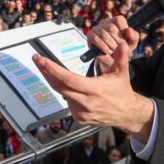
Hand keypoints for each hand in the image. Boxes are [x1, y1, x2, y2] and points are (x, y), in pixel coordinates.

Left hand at [32, 30, 153, 139]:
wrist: (126, 113)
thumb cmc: (121, 91)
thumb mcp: (121, 73)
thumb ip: (120, 58)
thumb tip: (122, 45)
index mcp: (95, 90)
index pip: (68, 79)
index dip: (52, 69)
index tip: (40, 60)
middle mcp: (86, 103)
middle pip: (59, 86)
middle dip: (46, 71)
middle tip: (37, 59)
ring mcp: (81, 113)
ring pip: (63, 94)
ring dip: (59, 82)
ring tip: (58, 73)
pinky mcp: (79, 118)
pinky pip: (68, 102)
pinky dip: (67, 93)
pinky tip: (74, 89)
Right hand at [85, 15, 131, 73]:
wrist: (112, 62)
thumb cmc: (123, 50)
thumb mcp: (132, 44)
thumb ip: (133, 37)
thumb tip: (128, 30)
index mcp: (116, 21)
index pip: (119, 19)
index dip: (123, 31)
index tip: (126, 41)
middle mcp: (105, 22)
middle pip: (112, 28)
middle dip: (118, 42)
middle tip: (120, 49)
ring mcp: (96, 29)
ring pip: (104, 34)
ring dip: (111, 46)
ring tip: (114, 51)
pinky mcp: (90, 36)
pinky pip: (95, 39)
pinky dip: (103, 47)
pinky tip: (107, 51)